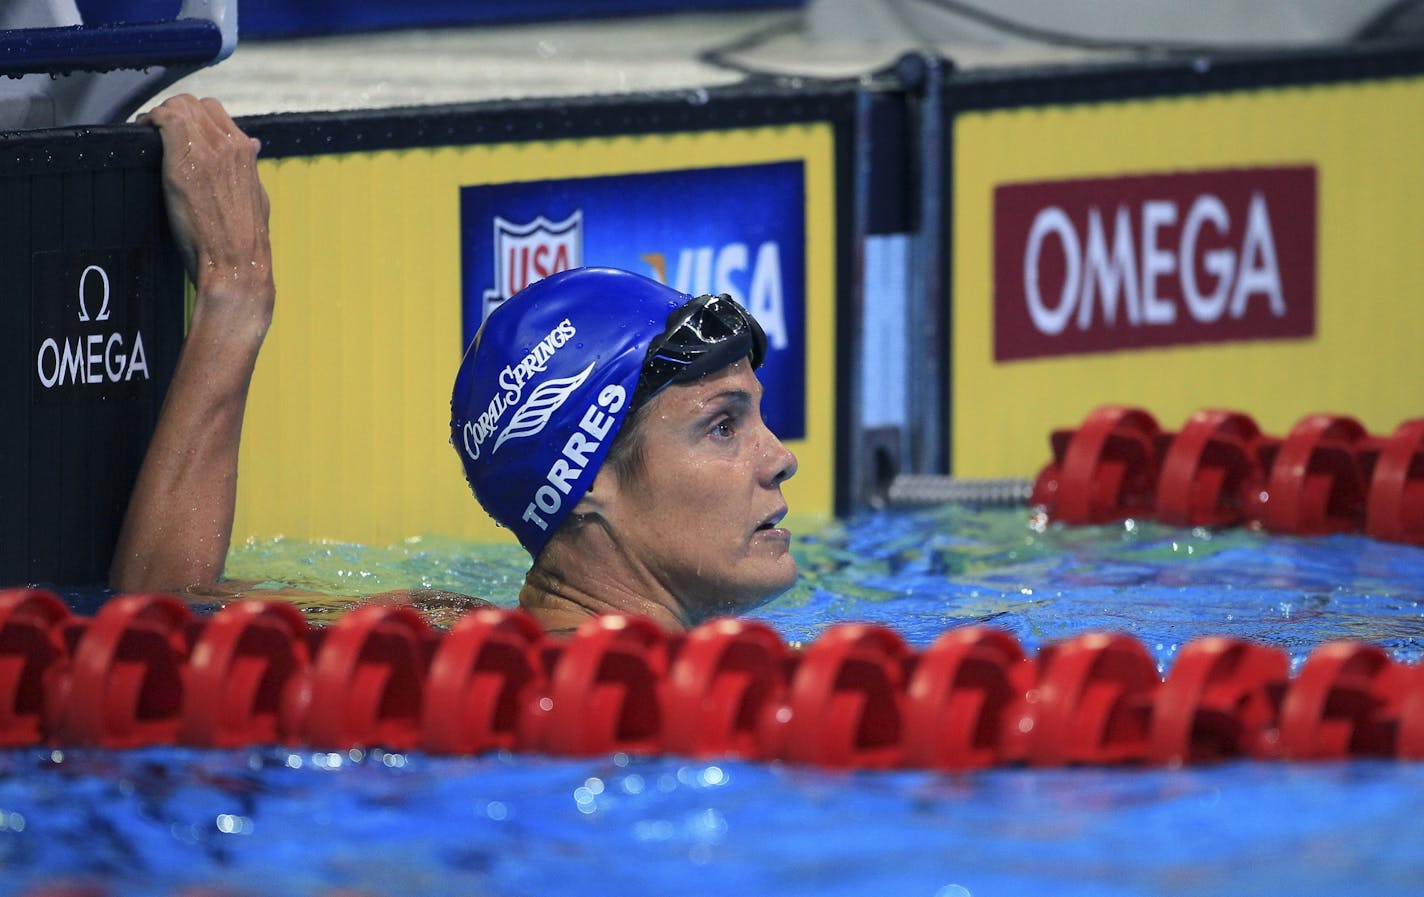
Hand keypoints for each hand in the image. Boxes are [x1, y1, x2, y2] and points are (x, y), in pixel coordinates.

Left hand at [139, 95, 272, 341]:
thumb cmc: (244, 244)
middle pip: (195, 104)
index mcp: (246, 153)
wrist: (236, 265)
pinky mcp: (185, 160)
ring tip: (146, 132)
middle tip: (156, 130)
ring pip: (179, 106)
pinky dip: (149, 120)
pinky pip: (164, 119)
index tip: (177, 130)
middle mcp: (230, 145)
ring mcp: (208, 151)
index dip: (193, 117)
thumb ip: (249, 170)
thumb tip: (252, 147)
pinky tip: (140, 133)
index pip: (215, 112)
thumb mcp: (257, 199)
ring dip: (159, 115)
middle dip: (173, 112)